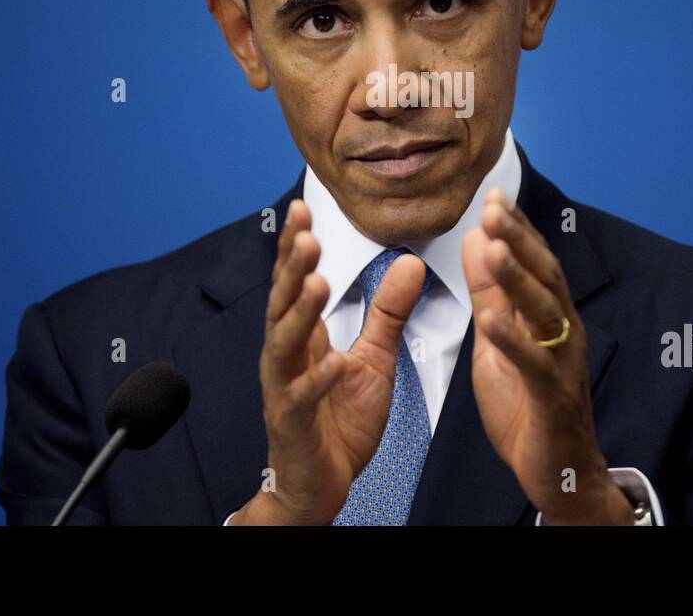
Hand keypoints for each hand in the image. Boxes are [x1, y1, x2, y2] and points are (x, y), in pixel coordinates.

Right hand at [232, 199, 426, 524]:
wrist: (320, 485)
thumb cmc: (338, 421)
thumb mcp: (373, 358)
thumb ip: (387, 312)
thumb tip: (409, 262)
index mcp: (303, 338)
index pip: (295, 282)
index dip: (295, 247)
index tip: (302, 208)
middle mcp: (286, 357)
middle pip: (283, 303)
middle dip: (292, 267)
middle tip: (305, 233)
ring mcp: (286, 389)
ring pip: (285, 344)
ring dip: (300, 312)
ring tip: (316, 281)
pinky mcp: (295, 423)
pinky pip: (304, 398)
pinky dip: (319, 379)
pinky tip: (335, 361)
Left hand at [461, 188, 631, 524]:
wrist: (558, 469)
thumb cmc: (527, 403)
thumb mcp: (498, 340)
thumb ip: (488, 293)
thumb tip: (476, 240)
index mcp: (549, 315)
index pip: (534, 262)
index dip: (515, 229)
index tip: (492, 197)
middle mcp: (562, 331)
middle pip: (544, 277)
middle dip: (519, 241)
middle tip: (493, 209)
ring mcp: (561, 363)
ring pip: (543, 313)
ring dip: (518, 279)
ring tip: (494, 249)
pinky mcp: (553, 397)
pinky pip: (534, 365)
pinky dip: (514, 341)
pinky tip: (494, 320)